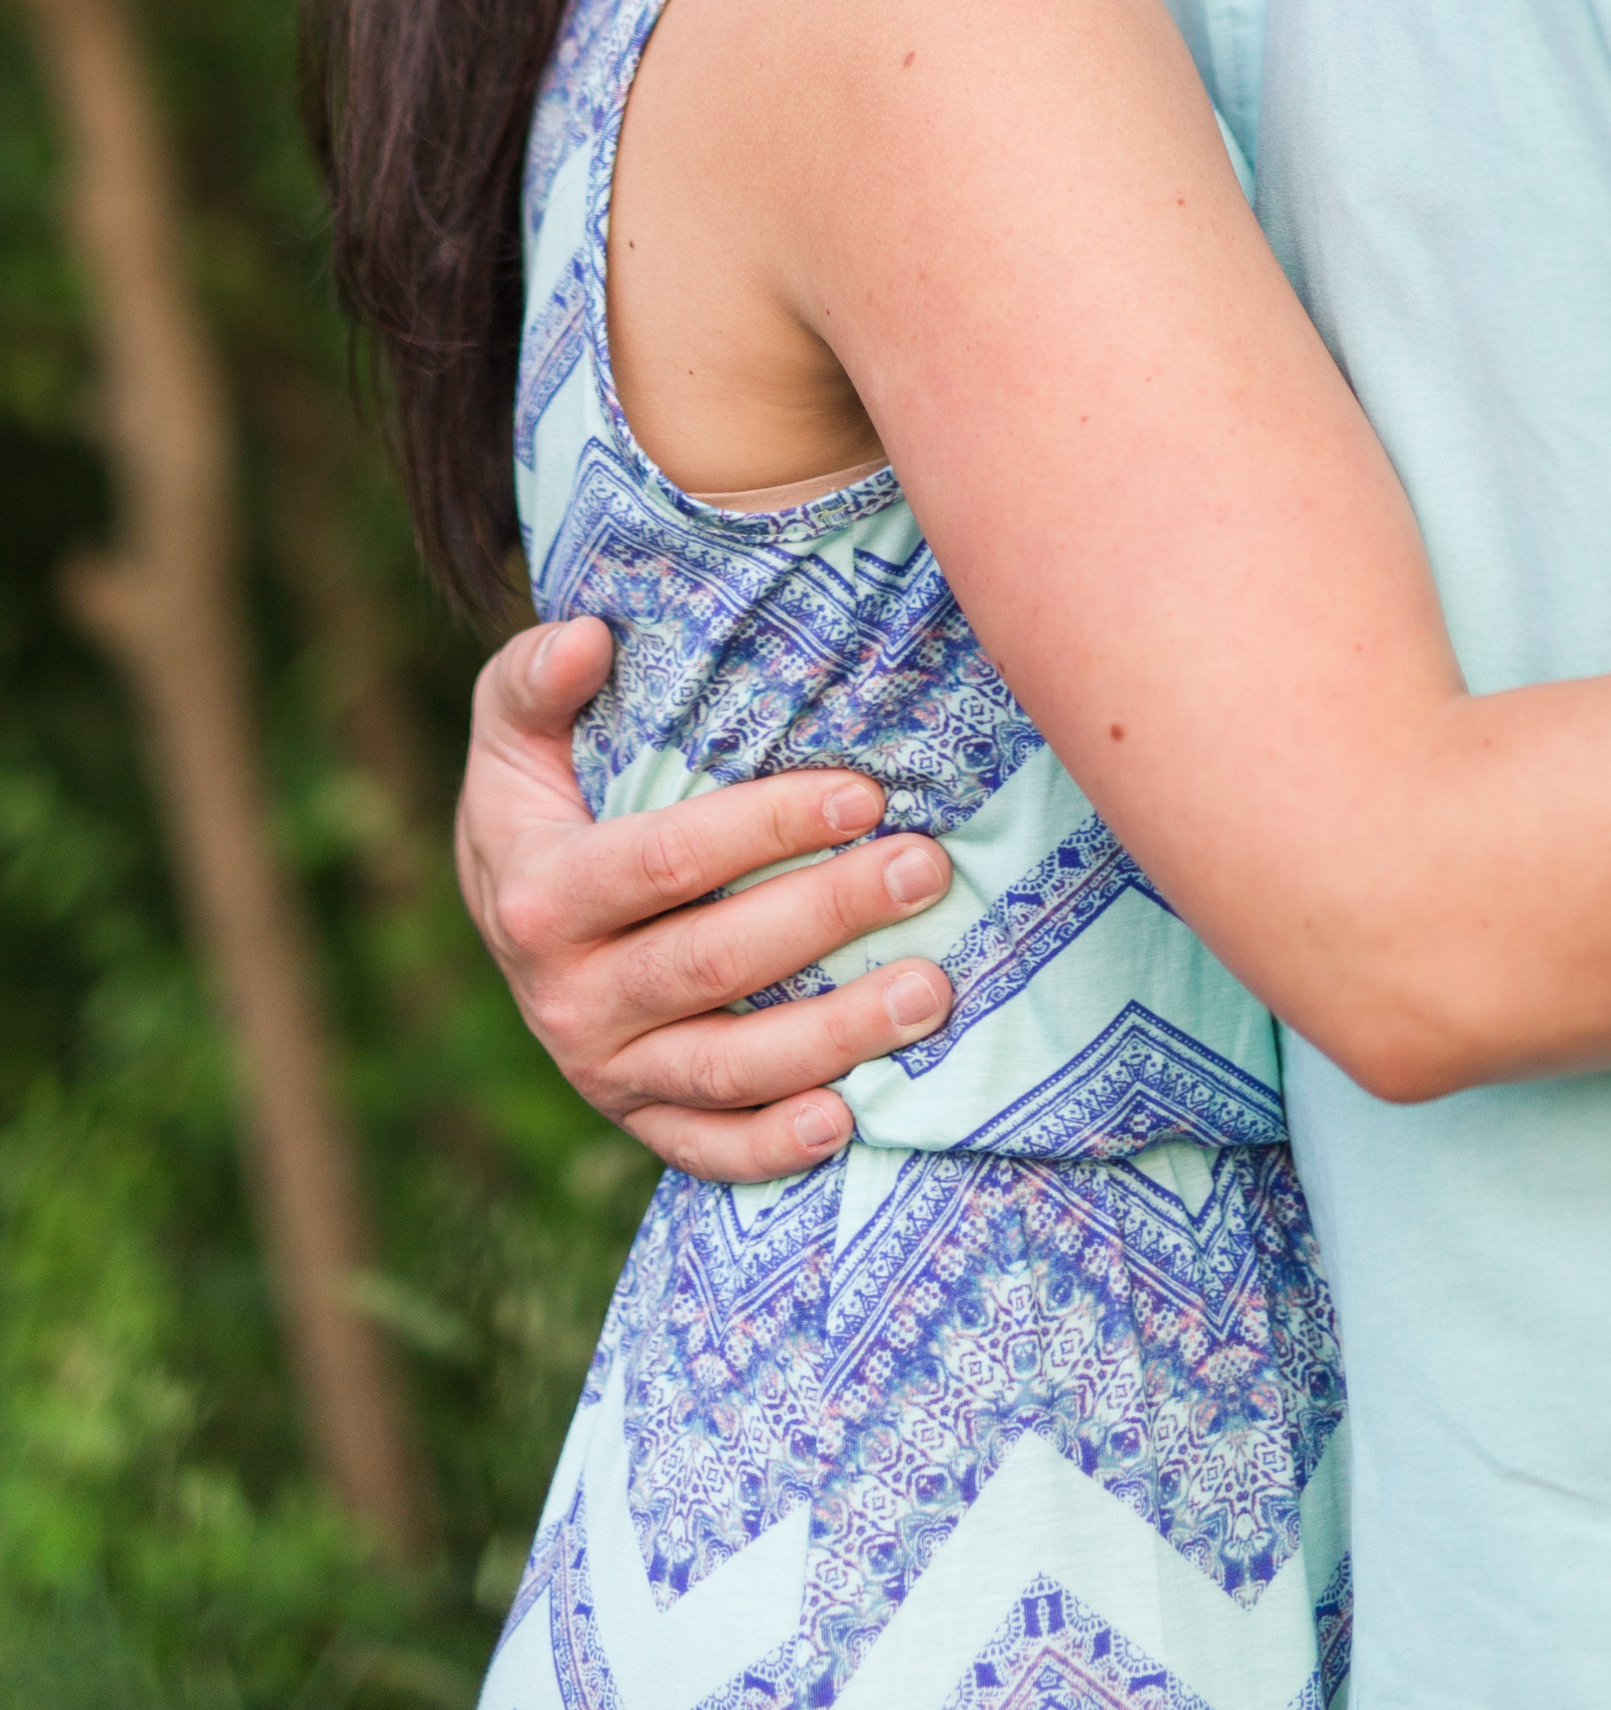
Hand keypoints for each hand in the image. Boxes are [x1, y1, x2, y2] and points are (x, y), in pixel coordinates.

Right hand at [455, 613, 956, 1181]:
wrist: (504, 910)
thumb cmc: (537, 794)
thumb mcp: (513, 728)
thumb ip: (535, 678)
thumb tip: (588, 637)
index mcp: (537, 894)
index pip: (667, 860)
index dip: (766, 827)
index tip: (864, 792)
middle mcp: (565, 995)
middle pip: (714, 961)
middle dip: (830, 914)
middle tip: (928, 868)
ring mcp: (604, 1068)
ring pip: (728, 1065)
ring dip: (836, 1035)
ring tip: (932, 989)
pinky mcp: (638, 1117)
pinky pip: (707, 1148)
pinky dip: (774, 1147)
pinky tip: (849, 1120)